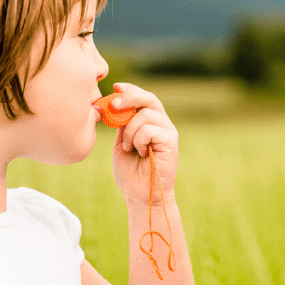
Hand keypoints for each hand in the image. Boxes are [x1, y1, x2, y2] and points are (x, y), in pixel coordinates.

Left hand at [108, 83, 178, 206]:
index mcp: (150, 122)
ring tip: (130, 149)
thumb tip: (114, 104)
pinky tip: (141, 153)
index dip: (130, 89)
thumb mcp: (121, 143)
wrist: (141, 196)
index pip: (143, 97)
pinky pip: (149, 129)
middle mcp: (162, 124)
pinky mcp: (171, 142)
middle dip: (128, 98)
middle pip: (148, 98)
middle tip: (112, 104)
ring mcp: (168, 132)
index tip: (115, 87)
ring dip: (130, 131)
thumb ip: (121, 123)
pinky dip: (138, 140)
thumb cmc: (130, 173)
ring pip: (145, 115)